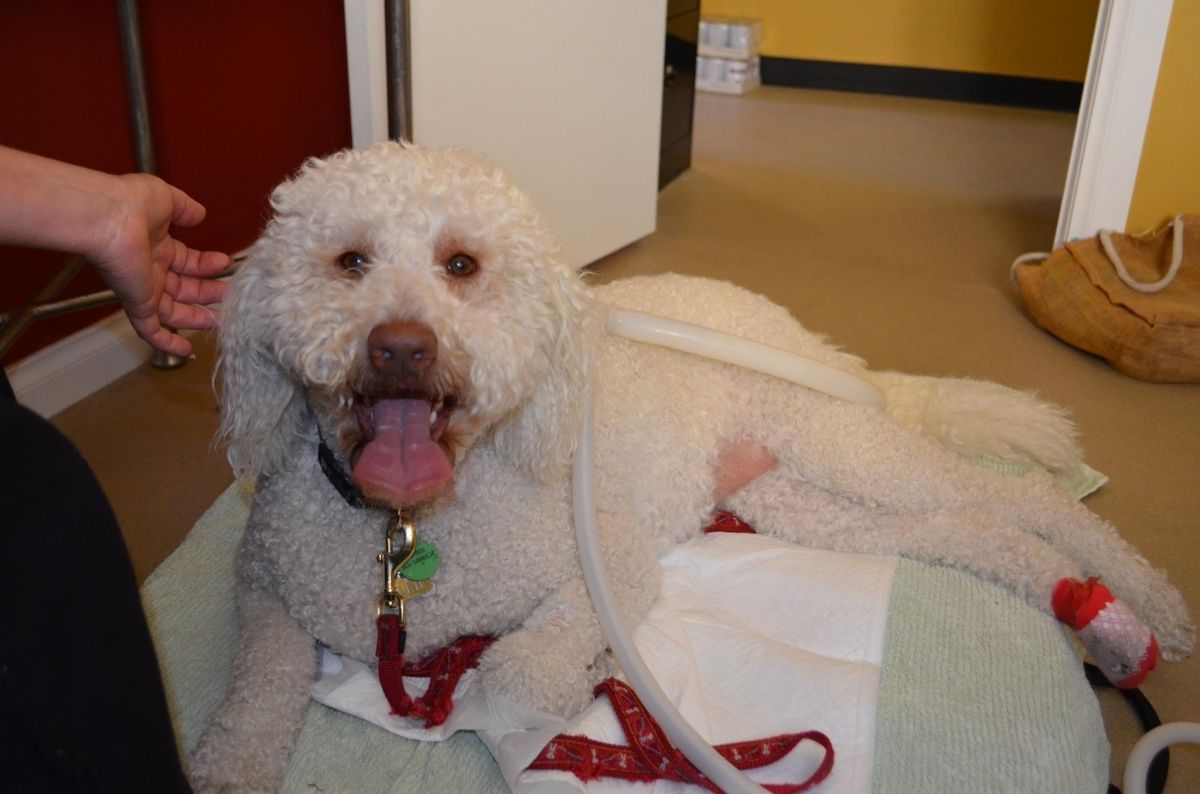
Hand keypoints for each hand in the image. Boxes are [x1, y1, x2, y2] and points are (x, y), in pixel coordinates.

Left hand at [88, 174, 229, 357]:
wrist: (108, 217)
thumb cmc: (131, 202)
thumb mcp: (167, 198)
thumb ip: (185, 208)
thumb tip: (200, 215)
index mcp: (155, 245)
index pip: (185, 261)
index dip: (205, 265)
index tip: (224, 263)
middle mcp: (149, 269)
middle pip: (182, 288)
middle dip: (206, 293)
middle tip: (228, 295)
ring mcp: (143, 288)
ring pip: (172, 311)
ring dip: (196, 317)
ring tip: (220, 319)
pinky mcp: (138, 304)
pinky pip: (152, 330)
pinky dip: (168, 343)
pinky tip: (187, 352)